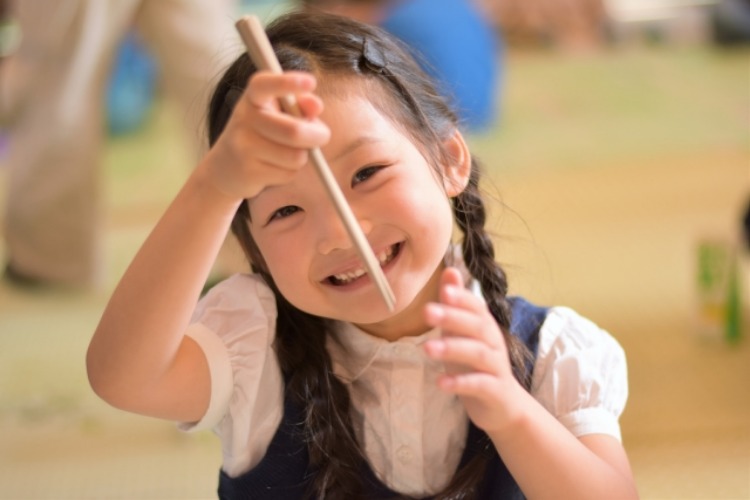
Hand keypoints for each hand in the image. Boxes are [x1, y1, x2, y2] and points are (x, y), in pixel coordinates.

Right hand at [200, 70, 330, 200]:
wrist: (225, 167)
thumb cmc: (263, 133)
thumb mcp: (278, 112)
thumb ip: (300, 105)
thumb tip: (316, 106)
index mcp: (253, 97)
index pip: (265, 84)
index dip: (287, 83)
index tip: (311, 82)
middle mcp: (244, 118)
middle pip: (294, 131)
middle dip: (318, 136)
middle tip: (322, 136)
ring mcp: (243, 146)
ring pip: (296, 156)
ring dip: (302, 156)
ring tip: (288, 153)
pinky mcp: (248, 172)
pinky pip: (288, 173)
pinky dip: (290, 172)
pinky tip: (275, 166)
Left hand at [423, 267, 525, 433]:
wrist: (503, 405)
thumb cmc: (478, 364)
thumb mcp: (465, 333)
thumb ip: (457, 305)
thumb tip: (449, 270)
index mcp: (485, 327)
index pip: (477, 306)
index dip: (462, 298)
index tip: (443, 290)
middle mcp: (494, 343)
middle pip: (477, 326)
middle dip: (452, 317)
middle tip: (427, 311)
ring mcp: (496, 367)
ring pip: (478, 353)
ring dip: (452, 349)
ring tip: (426, 349)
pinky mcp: (495, 391)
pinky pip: (479, 385)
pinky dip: (460, 382)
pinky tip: (440, 383)